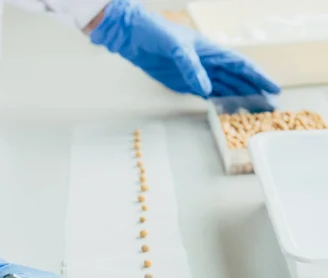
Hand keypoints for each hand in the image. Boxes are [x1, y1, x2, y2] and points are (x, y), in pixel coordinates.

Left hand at [91, 0, 279, 101]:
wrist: (136, 37)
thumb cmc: (156, 34)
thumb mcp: (175, 46)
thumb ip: (190, 67)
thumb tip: (206, 89)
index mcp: (212, 51)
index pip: (241, 65)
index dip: (258, 77)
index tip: (273, 88)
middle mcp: (210, 63)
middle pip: (239, 79)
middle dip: (255, 92)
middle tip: (271, 107)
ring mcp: (200, 74)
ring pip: (227, 89)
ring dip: (241, 99)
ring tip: (256, 112)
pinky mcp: (188, 84)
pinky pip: (210, 95)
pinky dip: (221, 103)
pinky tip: (230, 111)